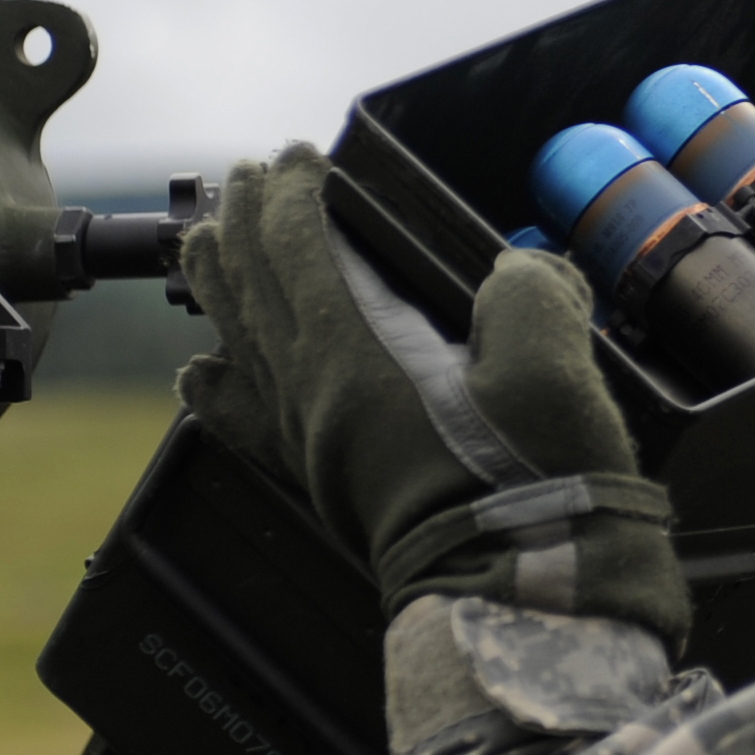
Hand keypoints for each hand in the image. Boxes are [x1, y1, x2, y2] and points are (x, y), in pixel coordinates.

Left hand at [180, 141, 688, 645]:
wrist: (522, 598)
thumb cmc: (535, 489)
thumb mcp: (553, 366)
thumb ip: (528, 293)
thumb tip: (516, 274)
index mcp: (356, 351)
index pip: (296, 245)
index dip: (292, 191)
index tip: (297, 156)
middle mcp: (311, 392)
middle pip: (251, 284)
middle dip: (245, 220)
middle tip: (244, 178)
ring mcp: (308, 440)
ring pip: (237, 341)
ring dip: (221, 282)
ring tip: (207, 242)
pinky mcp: (320, 482)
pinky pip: (244, 424)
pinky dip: (216, 387)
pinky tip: (201, 373)